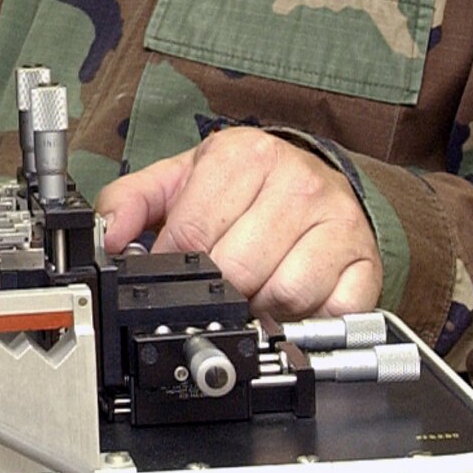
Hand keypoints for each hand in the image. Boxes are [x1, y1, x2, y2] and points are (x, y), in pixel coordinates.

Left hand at [95, 128, 381, 319]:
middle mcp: (295, 182)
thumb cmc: (246, 186)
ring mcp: (336, 220)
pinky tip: (292, 296)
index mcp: (243, 155)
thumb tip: (107, 237)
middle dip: (219, 287)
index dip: (176, 263)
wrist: (319, 181)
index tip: (174, 270)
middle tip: (219, 280)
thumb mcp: (181, 179)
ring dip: (259, 304)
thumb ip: (130, 201)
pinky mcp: (365, 260)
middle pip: (235, 268)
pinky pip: (326, 310)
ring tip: (254, 285)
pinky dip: (304, 318)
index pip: (192, 232)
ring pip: (280, 292)